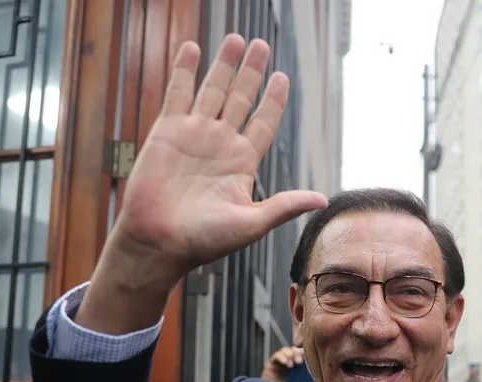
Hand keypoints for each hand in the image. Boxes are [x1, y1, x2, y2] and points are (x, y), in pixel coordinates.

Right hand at [111, 35, 326, 281]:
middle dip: (252, 72)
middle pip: (241, 99)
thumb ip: (284, 205)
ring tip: (236, 40)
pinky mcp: (167, 132)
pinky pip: (178, 94)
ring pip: (213, 91)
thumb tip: (322, 200)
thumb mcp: (252, 223)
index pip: (263, 122)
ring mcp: (194, 135)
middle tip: (262, 45)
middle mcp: (220, 144)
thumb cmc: (204, 241)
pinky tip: (192, 48)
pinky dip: (184, 71)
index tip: (282, 78)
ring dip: (224, 65)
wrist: (160, 242)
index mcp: (242, 163)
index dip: (273, 100)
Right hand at [260, 346, 304, 381]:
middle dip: (297, 353)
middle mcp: (290, 363)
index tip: (310, 357)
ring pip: (286, 351)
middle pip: (295, 351)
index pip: (304, 356)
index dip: (306, 354)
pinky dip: (280, 356)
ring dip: (289, 355)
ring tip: (291, 364)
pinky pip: (276, 356)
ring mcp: (280, 363)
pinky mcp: (271, 364)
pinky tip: (284, 362)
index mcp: (299, 368)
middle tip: (299, 362)